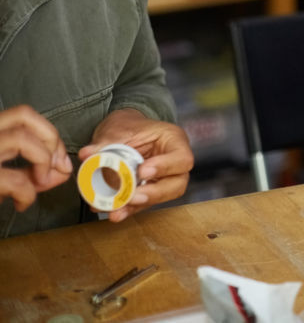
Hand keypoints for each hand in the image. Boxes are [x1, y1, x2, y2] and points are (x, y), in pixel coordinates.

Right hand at [0, 105, 72, 211]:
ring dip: (41, 160)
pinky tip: (21, 203)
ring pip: (20, 139)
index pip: (22, 114)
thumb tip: (62, 170)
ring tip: (38, 183)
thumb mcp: (3, 178)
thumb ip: (31, 172)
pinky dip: (27, 194)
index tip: (59, 157)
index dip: (48, 132)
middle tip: (57, 166)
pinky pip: (13, 179)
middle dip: (51, 138)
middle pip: (24, 115)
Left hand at [79, 109, 193, 221]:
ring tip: (117, 210)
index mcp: (174, 141)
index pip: (182, 158)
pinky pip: (143, 204)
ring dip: (139, 206)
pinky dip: (128, 209)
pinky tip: (113, 211)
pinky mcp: (150, 191)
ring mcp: (164, 179)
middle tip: (133, 196)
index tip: (142, 171)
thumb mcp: (118, 129)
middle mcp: (174, 163)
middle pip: (177, 184)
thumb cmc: (128, 126)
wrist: (123, 134)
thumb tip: (86, 154)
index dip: (165, 167)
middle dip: (155, 193)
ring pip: (162, 198)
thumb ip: (105, 142)